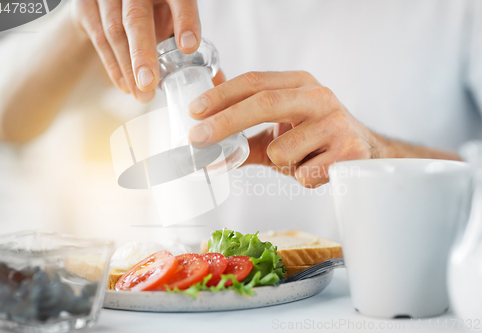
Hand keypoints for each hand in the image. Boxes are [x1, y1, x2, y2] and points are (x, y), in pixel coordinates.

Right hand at [71, 0, 200, 101]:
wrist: (113, 0)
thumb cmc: (152, 10)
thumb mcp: (173, 17)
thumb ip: (190, 42)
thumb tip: (218, 80)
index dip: (185, 21)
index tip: (189, 47)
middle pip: (137, 17)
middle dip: (143, 53)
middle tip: (150, 83)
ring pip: (114, 31)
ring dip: (128, 68)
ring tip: (142, 94)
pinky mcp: (86, 5)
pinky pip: (98, 38)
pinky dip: (113, 66)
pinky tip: (126, 86)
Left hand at [188, 71, 381, 187]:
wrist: (365, 152)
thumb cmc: (315, 139)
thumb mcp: (282, 128)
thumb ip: (245, 131)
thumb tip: (205, 139)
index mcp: (298, 83)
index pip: (254, 81)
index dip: (221, 96)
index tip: (194, 112)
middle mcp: (318, 96)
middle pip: (264, 102)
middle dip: (225, 122)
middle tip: (198, 138)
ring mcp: (335, 122)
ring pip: (280, 151)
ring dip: (281, 163)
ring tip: (300, 159)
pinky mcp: (348, 151)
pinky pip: (303, 174)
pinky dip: (302, 178)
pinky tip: (318, 169)